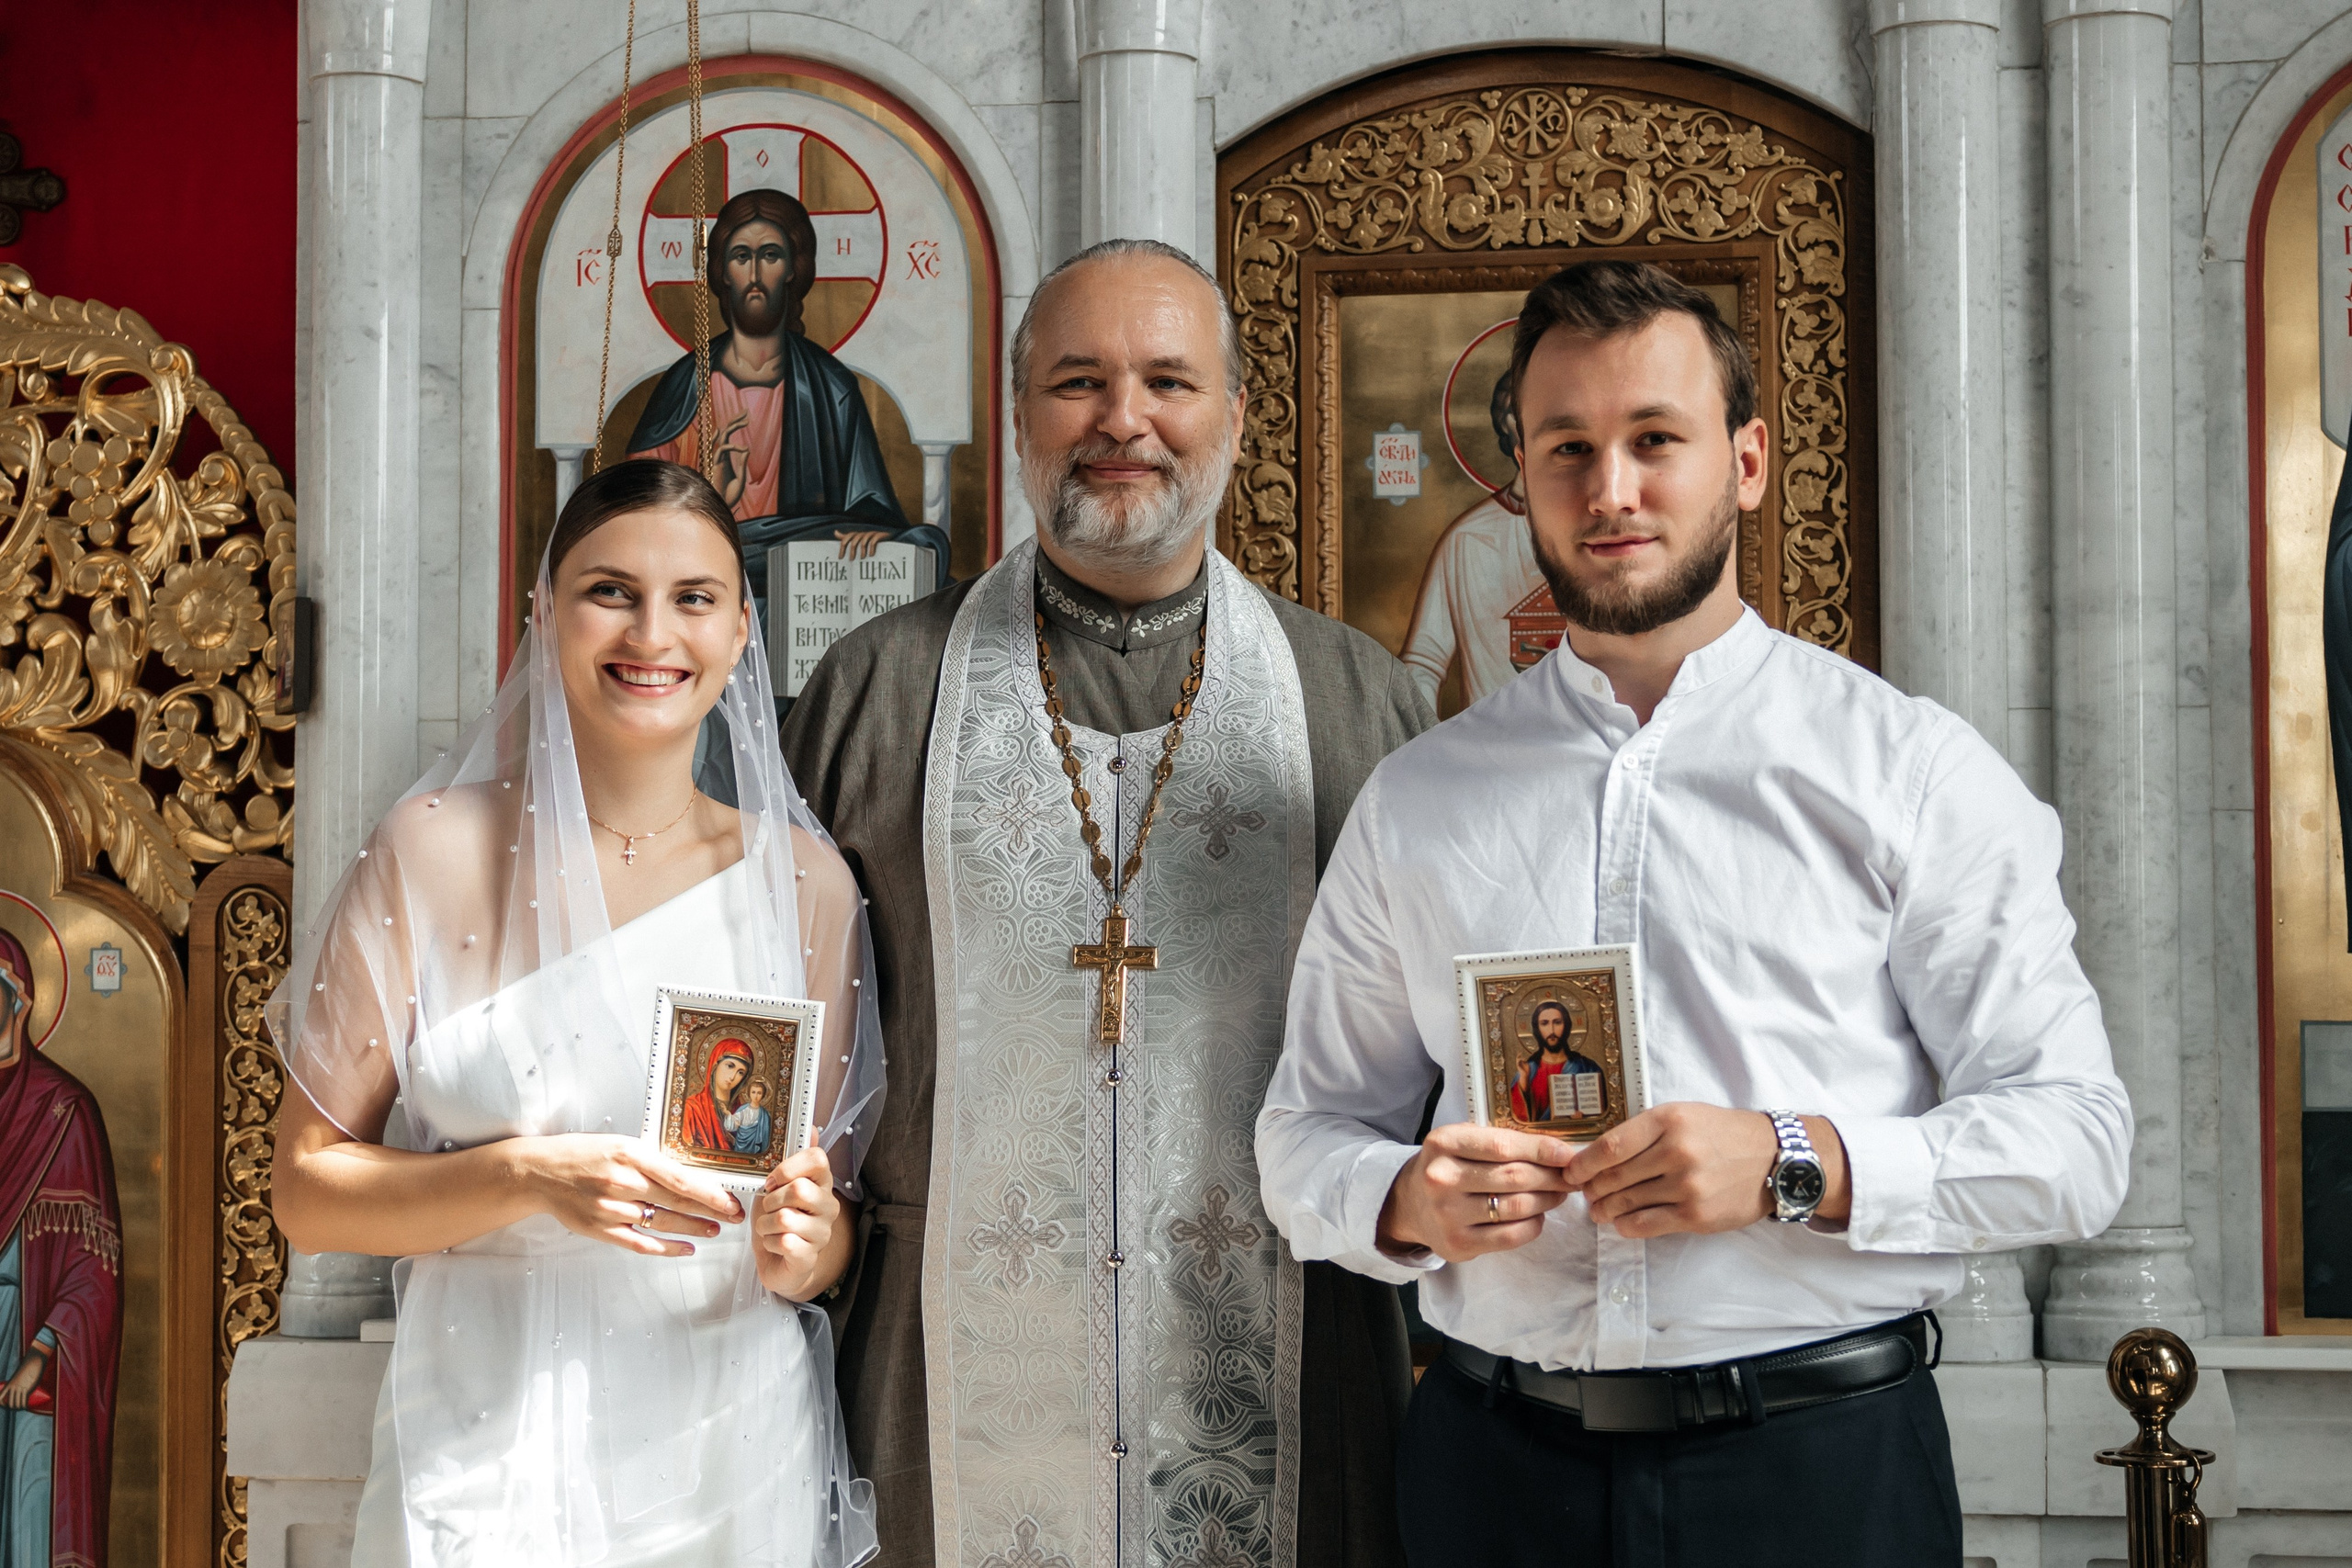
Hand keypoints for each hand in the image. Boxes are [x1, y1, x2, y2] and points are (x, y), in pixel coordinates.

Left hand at [0, 1349, 43, 1409]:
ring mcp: (20, 1388)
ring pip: (16, 1403)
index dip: (1, 1404)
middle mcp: (13, 1387)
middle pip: (9, 1403)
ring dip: (18, 1408)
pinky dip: (24, 1406)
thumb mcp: (19, 1376)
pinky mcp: (27, 1389)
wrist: (33, 1363)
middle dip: (12, 1408)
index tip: (6, 1405)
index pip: (0, 1397)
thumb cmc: (27, 1369)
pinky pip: (23, 1401)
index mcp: (9, 1384)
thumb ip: (19, 1382)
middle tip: (16, 1408)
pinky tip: (25, 1407)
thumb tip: (22, 1388)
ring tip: (21, 1408)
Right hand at [509, 1134, 743, 1257]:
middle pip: (676, 1202)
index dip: (710, 1193)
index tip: (731, 1200)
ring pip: (662, 1224)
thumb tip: (687, 1175)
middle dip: (710, 1211)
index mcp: (631, 1156)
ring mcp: (611, 1209)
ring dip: (693, 1229)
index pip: (680, 1179)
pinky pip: (639, 1243)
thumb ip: (650, 1160)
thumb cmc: (582, 1154)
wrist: (540, 1172)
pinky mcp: (600, 1229)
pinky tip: (685, 1248)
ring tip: (714, 1231)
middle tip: (734, 1217)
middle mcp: (622, 1183)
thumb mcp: (620, 1144)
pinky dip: (665, 1248)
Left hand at [751, 1139, 839, 1299]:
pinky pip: (784, 1242)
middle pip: (799, 1189)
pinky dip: (769, 1243)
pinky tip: (775, 1244)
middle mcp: (828, 1206)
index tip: (773, 1180)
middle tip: (768, 1209)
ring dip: (764, 1225)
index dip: (789, 1166)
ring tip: (768, 1229)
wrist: (778, 1262)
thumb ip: (792, 1160)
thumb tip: (812, 1127)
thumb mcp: (778, 1187)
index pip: (818, 1159)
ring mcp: (822, 1233)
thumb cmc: (778, 1222)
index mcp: (821, 1184)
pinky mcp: (810, 1257)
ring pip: (785, 1218)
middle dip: (771, 1200)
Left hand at [833, 529, 889, 559]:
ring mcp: (871, 533)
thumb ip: (847, 537)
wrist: (887, 538)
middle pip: (854, 540)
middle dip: (852, 550)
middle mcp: (863, 533)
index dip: (842, 547)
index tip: (840, 558)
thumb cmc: (871, 541)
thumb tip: (835, 532)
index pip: (847, 538)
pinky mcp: (880, 535)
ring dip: (862, 550)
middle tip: (851, 560)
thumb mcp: (858, 540)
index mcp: (857, 535)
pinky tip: (871, 554)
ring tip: (863, 558)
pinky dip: (872, 548)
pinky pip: (873, 540)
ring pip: (863, 541)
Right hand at [1376, 1122, 1575, 1262]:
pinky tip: (1537, 1216)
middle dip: (1552, 1177)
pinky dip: (1533, 1225)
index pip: (1503, 1146)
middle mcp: (1441, 1178)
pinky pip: (1512, 1236)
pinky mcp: (1458, 1243)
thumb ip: (1500, 1143)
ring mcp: (1448, 1214)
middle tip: (1570, 1177)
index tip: (1568, 1155)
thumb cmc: (1448, 1166)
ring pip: (1517, 1207)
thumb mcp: (1462, 1142)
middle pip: (1515, 1177)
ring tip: (1558, 1194)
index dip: (1542, 1150)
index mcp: (1444, 1143)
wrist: (1410, 1204)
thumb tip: (1559, 1154)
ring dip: (1547, 1200)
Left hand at [1562, 1104, 1849, 1237]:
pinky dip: (1626, 1225)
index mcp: (1668, 1120)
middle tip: (1585, 1193)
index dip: (1583, 1163)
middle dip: (1591, 1188)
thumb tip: (1598, 1155)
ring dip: (1604, 1209)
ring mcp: (1686, 1185)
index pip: (1610, 1146)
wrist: (1774, 1158)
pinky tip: (1621, 1222)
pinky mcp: (1696, 1214)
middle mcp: (1676, 1152)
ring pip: (1626, 1202)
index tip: (1571, 1172)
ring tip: (1598, 1210)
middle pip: (1613, 1177)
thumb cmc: (1722, 1133)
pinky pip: (1646, 1224)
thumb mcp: (1683, 1115)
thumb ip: (1644, 1132)